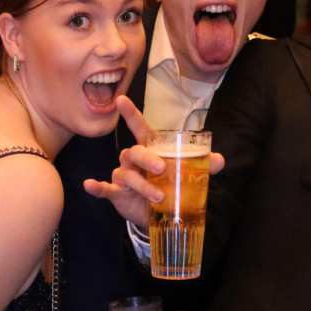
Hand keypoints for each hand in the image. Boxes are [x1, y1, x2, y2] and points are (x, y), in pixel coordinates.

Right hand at [83, 97, 224, 225]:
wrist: (159, 212)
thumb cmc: (169, 182)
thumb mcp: (187, 172)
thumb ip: (202, 164)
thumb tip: (220, 160)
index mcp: (149, 148)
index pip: (139, 127)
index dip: (131, 113)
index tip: (121, 99)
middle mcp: (132, 159)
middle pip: (134, 151)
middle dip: (147, 158)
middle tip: (162, 168)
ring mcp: (123, 176)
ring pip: (126, 174)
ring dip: (142, 184)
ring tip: (159, 196)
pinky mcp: (117, 193)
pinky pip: (105, 188)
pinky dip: (97, 187)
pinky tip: (90, 185)